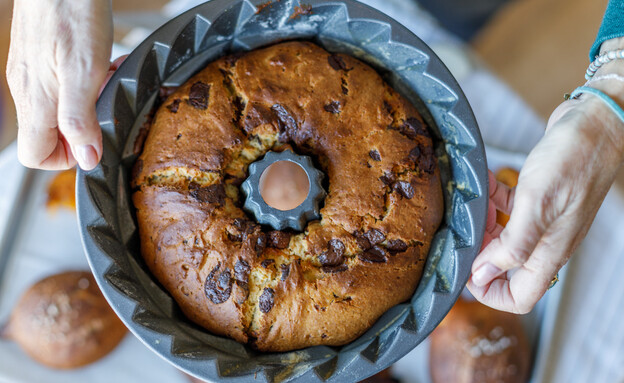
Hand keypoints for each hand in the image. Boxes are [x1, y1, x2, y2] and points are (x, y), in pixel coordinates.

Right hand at [6, 0, 112, 169]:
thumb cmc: (71, 11)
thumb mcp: (85, 72)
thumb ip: (81, 119)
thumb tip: (87, 159)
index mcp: (35, 99)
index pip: (36, 156)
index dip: (68, 158)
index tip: (93, 140)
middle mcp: (27, 90)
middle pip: (50, 135)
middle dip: (85, 126)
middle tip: (105, 103)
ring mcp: (33, 74)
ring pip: (61, 110)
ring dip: (90, 102)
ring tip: (107, 79)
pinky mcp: (42, 59)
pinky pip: (64, 86)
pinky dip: (87, 83)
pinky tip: (103, 65)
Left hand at [467, 93, 623, 313]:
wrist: (597, 123)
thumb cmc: (574, 160)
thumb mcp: (535, 205)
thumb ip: (511, 245)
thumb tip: (482, 275)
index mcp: (549, 252)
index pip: (519, 297)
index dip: (489, 292)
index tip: (468, 271)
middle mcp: (547, 242)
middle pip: (507, 269)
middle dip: (481, 254)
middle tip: (466, 232)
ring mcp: (544, 220)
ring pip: (504, 238)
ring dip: (484, 225)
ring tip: (476, 204)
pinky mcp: (539, 199)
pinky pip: (509, 210)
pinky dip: (493, 200)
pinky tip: (487, 183)